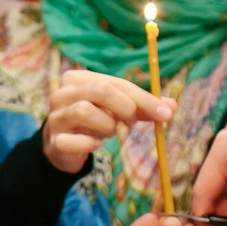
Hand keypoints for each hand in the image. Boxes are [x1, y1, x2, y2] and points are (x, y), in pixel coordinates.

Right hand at [45, 70, 175, 172]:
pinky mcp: (54, 141)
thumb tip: (172, 106)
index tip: (166, 113)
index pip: (115, 82)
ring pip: (84, 111)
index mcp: (78, 79)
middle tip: (132, 122)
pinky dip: (90, 144)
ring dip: (107, 125)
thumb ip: (141, 107)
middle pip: (99, 90)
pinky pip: (73, 141)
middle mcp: (63, 93)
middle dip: (125, 106)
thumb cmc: (93, 122)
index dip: (143, 98)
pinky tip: (96, 144)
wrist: (62, 146)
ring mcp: (56, 117)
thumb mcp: (116, 110)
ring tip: (109, 131)